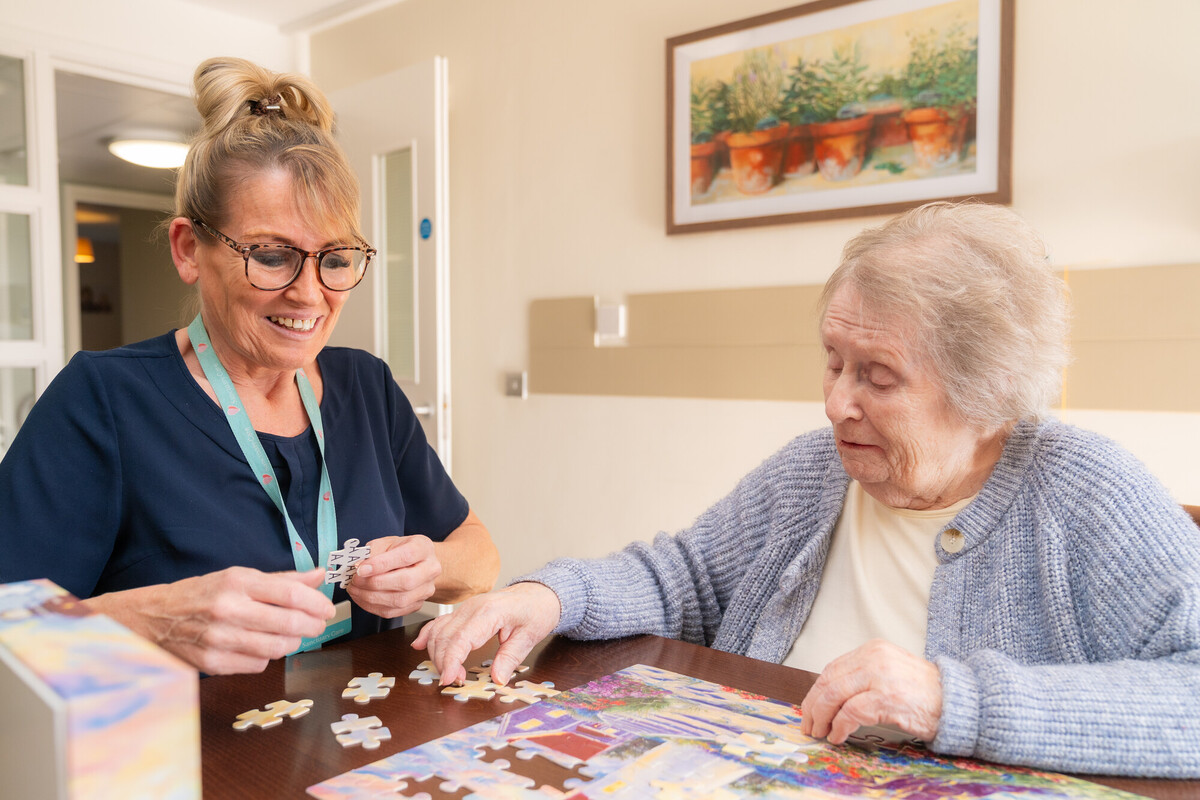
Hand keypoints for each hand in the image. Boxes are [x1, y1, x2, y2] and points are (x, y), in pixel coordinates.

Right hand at [83, 567, 334, 674]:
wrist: (154, 618)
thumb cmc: (202, 594)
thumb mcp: (239, 577)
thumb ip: (281, 579)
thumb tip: (318, 575)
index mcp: (237, 582)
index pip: (291, 594)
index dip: (317, 603)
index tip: (327, 608)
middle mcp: (228, 609)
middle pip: (289, 624)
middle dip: (312, 626)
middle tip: (317, 625)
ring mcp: (220, 639)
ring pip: (277, 648)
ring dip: (292, 643)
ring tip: (291, 635)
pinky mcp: (213, 663)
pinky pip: (258, 665)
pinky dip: (266, 657)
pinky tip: (260, 646)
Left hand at [347, 535, 441, 617]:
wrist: (416, 562)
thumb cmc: (401, 550)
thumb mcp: (387, 542)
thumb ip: (374, 551)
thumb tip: (359, 566)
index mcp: (423, 548)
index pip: (406, 556)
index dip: (381, 564)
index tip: (361, 569)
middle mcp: (430, 570)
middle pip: (406, 581)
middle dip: (375, 583)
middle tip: (356, 580)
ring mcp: (425, 590)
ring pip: (399, 600)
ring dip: (371, 597)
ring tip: (355, 589)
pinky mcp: (416, 605)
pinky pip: (393, 611)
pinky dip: (373, 606)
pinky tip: (362, 598)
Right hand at [411, 582, 560, 686]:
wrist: (538, 593)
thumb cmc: (536, 611)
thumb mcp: (530, 636)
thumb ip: (511, 658)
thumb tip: (497, 679)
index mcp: (488, 612)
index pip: (460, 638)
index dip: (450, 661)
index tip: (448, 680)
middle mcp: (472, 608)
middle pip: (444, 637)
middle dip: (443, 663)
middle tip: (456, 682)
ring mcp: (465, 608)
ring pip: (438, 631)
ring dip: (436, 654)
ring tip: (450, 673)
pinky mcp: (463, 612)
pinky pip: (440, 622)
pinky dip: (428, 635)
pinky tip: (419, 646)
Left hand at [799, 639, 941, 743]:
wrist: (958, 701)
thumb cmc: (926, 692)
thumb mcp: (890, 672)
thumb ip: (863, 677)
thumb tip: (830, 697)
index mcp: (873, 650)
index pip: (832, 669)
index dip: (816, 691)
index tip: (810, 707)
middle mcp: (873, 658)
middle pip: (828, 681)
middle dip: (813, 705)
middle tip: (809, 724)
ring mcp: (879, 676)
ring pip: (833, 695)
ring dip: (822, 718)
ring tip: (820, 732)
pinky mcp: (885, 698)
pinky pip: (850, 713)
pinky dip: (839, 727)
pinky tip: (838, 736)